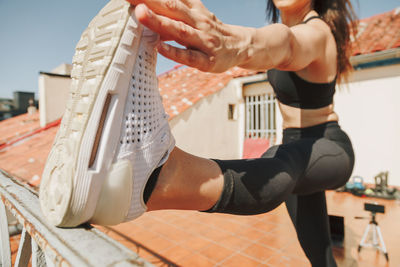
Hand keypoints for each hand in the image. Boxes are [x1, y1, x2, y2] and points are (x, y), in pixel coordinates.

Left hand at [127, 0, 252, 72]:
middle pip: (171, 8)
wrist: (240, 46)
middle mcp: (198, 22)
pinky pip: (190, 56)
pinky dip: (174, 52)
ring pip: (180, 30)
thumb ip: (172, 12)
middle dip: (149, 1)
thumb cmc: (210, 31)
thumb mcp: (194, 15)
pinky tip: (159, 47)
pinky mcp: (207, 60)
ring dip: (160, 22)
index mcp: (193, 10)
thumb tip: (147, 7)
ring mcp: (203, 41)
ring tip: (140, 13)